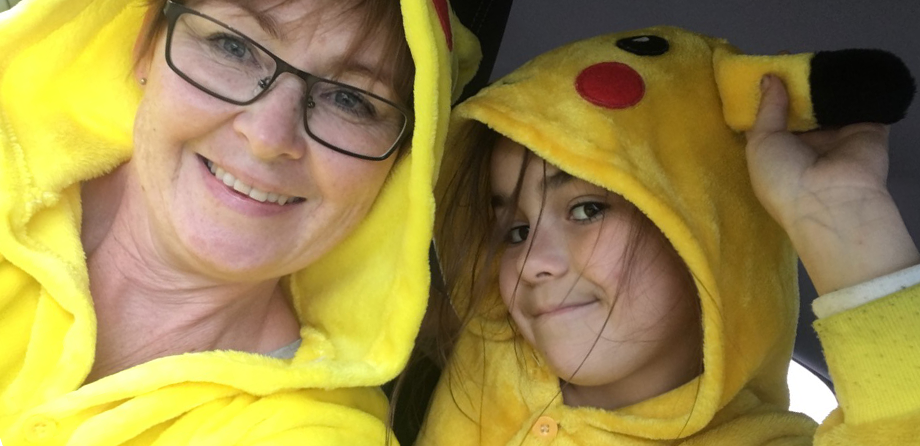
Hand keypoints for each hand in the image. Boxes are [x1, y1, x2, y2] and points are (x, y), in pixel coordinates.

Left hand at [745, 75, 918, 294]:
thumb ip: (767, 109)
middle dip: (796, 81)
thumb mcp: (761, 144)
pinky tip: (843, 64)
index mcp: (779, 149)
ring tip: (814, 55)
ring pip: (829, 99)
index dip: (768, 91)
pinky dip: (853, 84)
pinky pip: (861, 100)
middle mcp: (808, 141)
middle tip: (792, 55)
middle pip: (800, 103)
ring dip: (823, 80)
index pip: (772, 115)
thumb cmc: (783, 178)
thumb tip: (768, 77)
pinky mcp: (867, 126)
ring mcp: (838, 134)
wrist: (832, 202)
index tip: (767, 65)